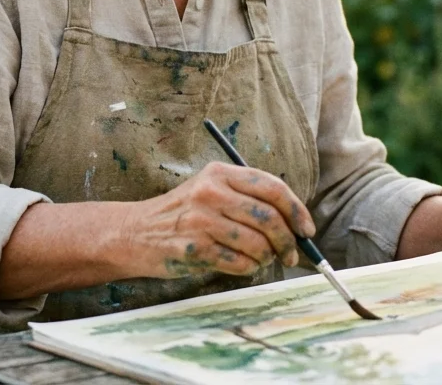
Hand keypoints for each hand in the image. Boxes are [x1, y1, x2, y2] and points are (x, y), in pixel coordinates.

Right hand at [122, 162, 314, 278]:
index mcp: (219, 173)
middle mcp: (211, 192)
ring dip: (266, 258)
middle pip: (269, 218)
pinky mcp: (194, 249)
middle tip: (291, 254)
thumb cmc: (181, 213)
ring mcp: (201, 221)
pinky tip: (240, 265)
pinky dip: (249, 269)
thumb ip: (247, 198)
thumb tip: (294, 222)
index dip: (297, 210)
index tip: (306, 229)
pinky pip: (239, 264)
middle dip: (288, 241)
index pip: (273, 188)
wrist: (134, 232)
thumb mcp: (210, 189)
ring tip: (260, 259)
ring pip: (257, 244)